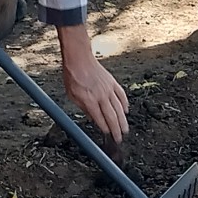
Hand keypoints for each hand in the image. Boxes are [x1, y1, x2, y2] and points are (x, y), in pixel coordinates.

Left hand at [57, 25, 129, 142]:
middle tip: (119, 138)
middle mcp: (101, 96)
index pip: (100, 119)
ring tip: (125, 130)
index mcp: (89, 100)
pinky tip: (126, 111)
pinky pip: (121, 95)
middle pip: (112, 116)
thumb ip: (83, 108)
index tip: (108, 136)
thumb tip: (92, 118)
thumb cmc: (73, 76)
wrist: (80, 59)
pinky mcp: (112, 83)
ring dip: (123, 121)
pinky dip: (124, 104)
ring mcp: (108, 89)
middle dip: (116, 130)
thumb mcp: (72, 96)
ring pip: (119, 108)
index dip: (105, 129)